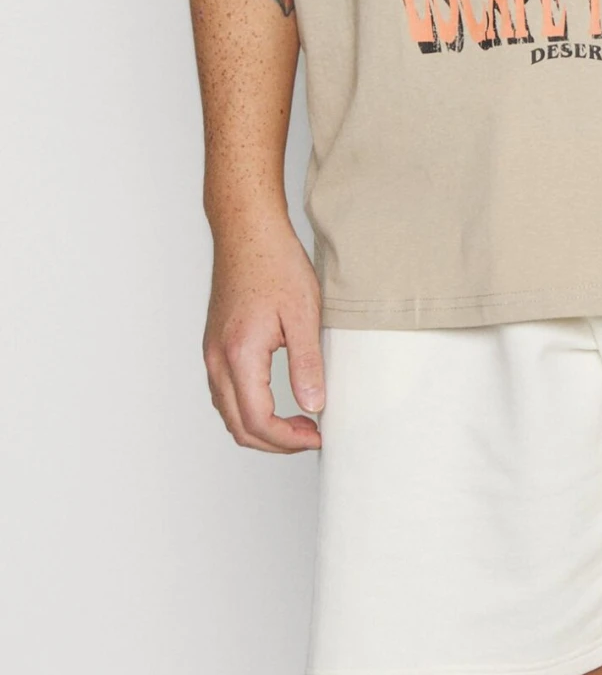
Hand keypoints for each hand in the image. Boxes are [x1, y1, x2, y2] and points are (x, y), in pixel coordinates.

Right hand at [202, 212, 324, 450]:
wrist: (247, 232)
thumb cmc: (275, 264)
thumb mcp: (303, 314)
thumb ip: (307, 364)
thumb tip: (313, 405)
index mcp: (240, 355)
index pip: (257, 421)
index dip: (288, 439)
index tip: (317, 436)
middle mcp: (218, 359)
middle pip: (238, 426)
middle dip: (275, 442)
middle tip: (310, 436)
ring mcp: (212, 353)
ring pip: (228, 412)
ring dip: (260, 428)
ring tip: (298, 422)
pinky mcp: (215, 345)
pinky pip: (224, 393)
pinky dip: (247, 409)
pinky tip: (275, 401)